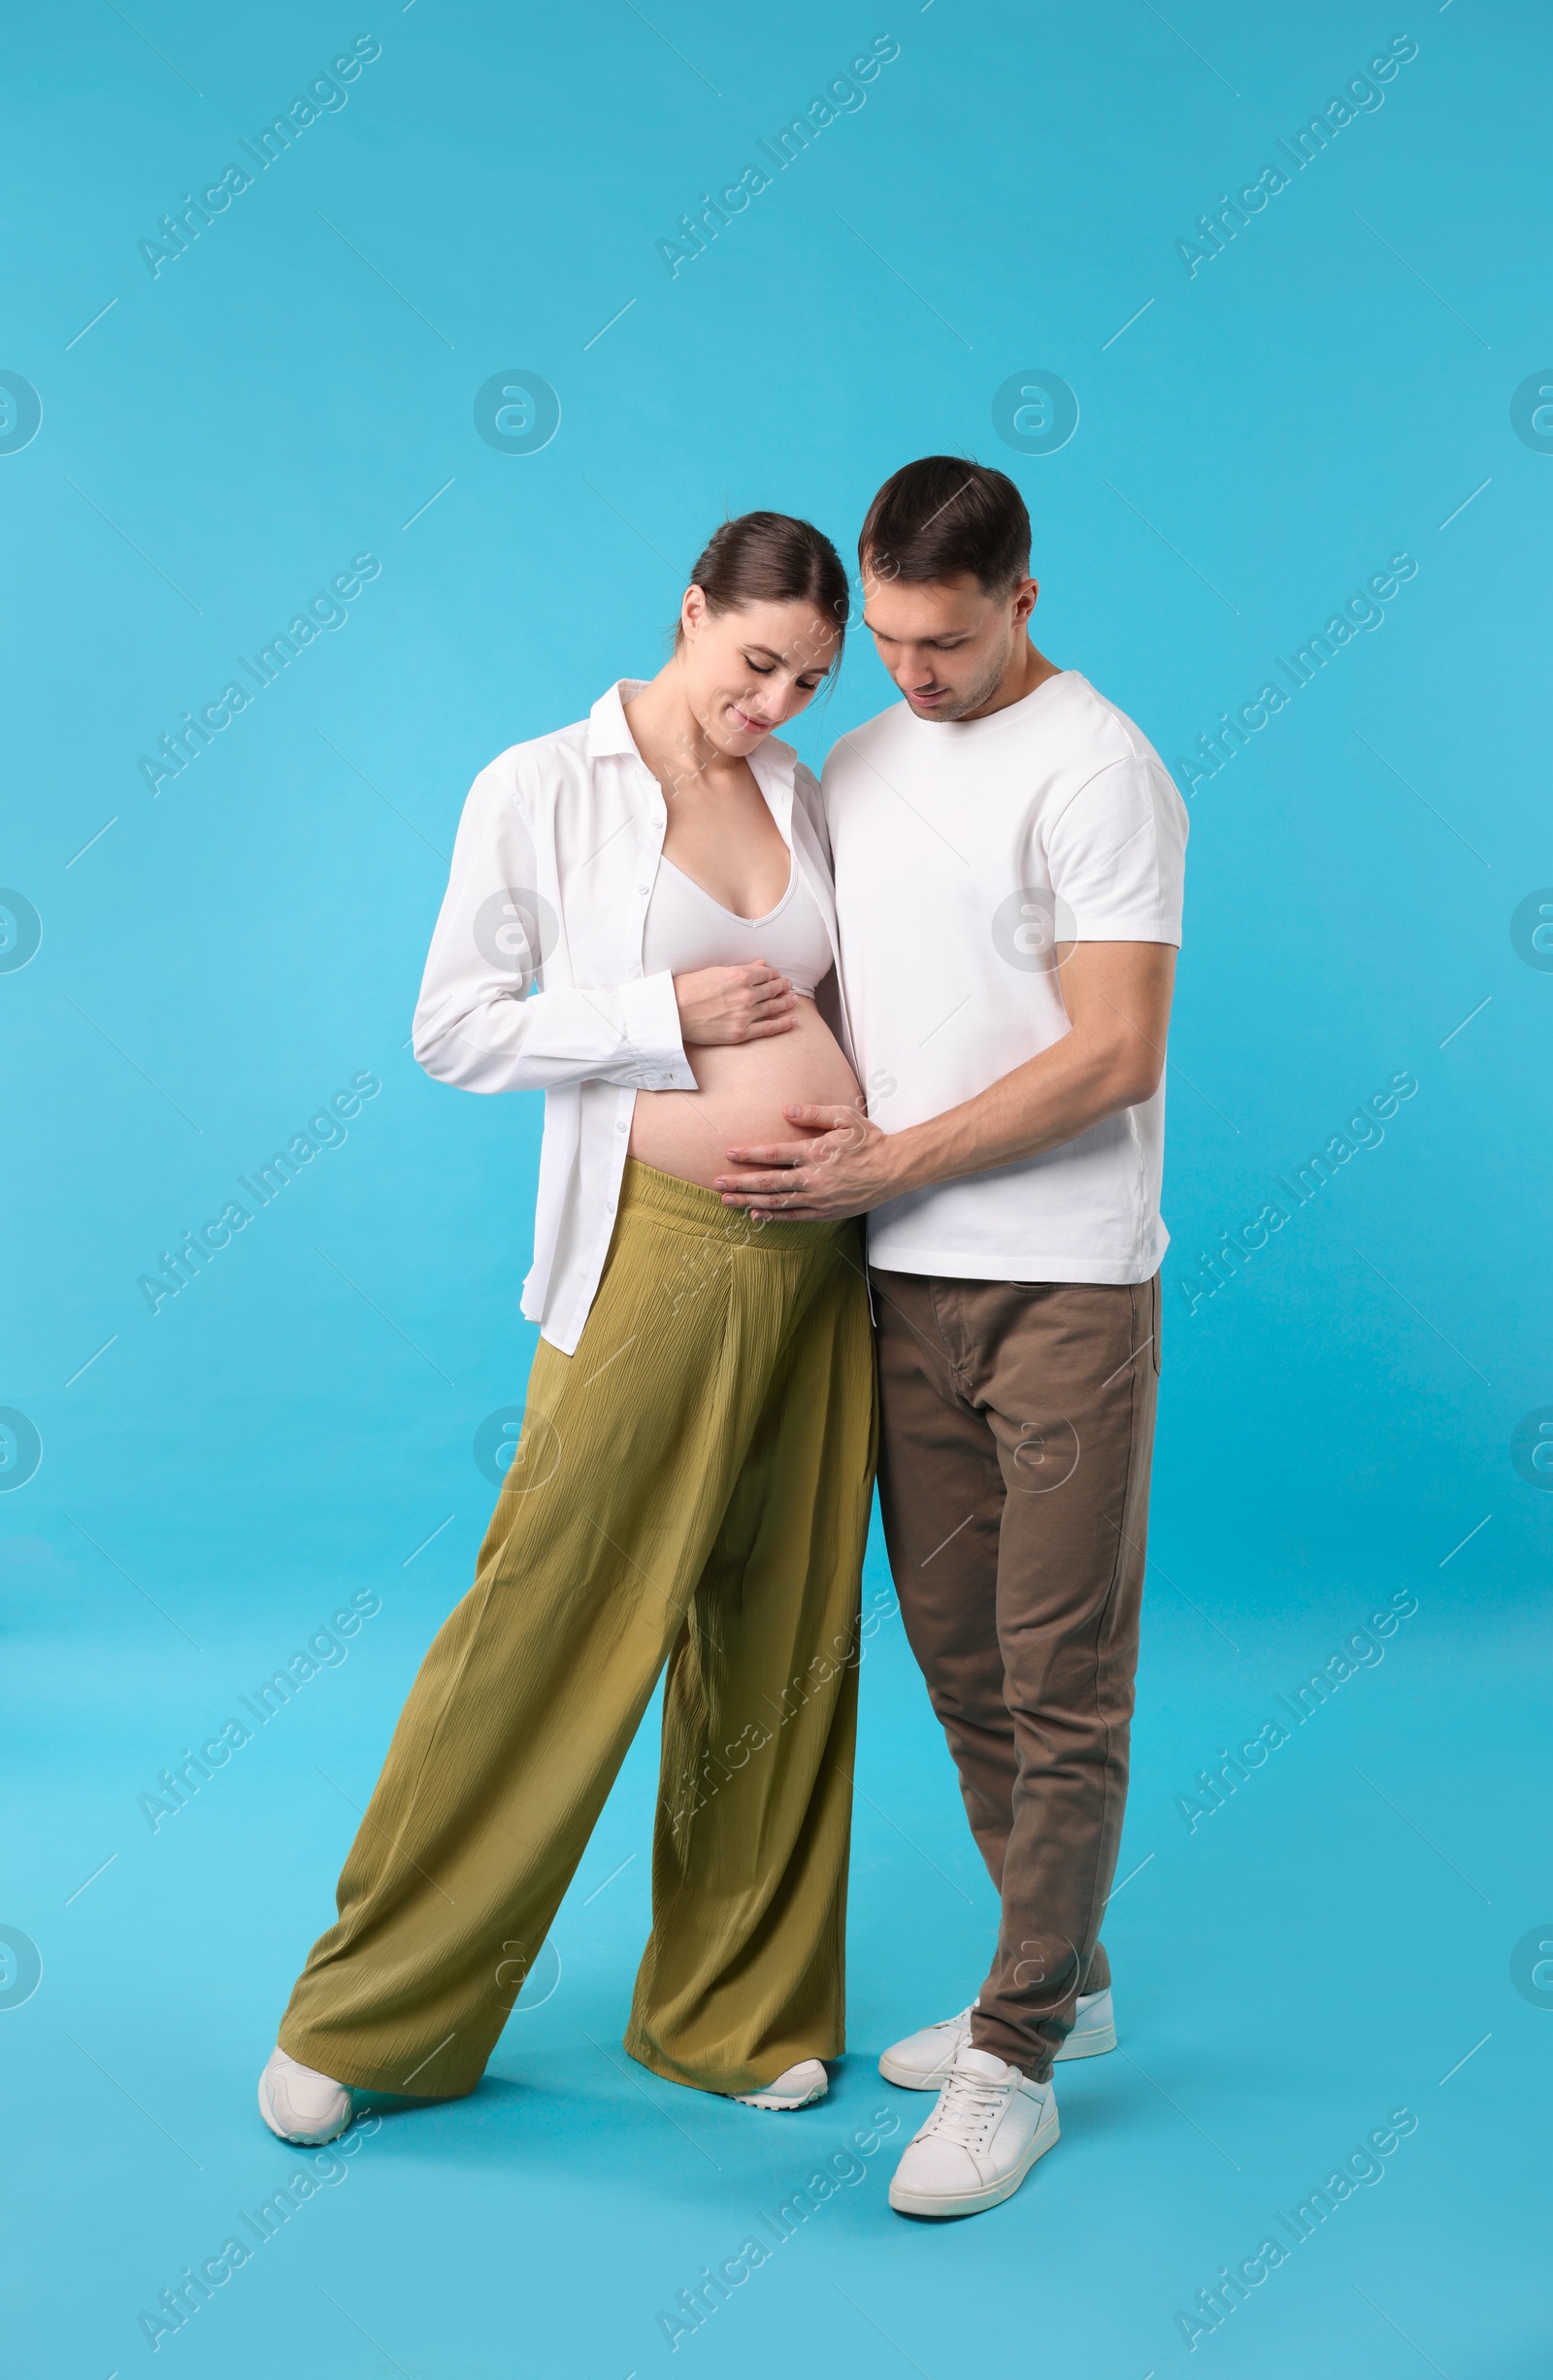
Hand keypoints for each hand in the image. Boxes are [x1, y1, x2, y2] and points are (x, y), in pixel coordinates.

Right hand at [673, 962, 796, 1046]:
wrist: (673, 1012)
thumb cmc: (688, 989)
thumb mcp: (715, 972)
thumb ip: (741, 968)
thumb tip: (760, 964)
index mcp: (740, 976)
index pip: (765, 973)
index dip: (773, 974)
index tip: (777, 975)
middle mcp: (746, 994)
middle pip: (772, 989)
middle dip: (782, 987)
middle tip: (788, 986)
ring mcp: (745, 1015)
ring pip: (774, 1007)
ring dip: (786, 1002)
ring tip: (793, 999)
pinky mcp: (741, 1032)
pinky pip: (768, 1028)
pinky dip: (783, 1024)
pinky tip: (792, 1021)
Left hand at [716, 1104, 900, 1218]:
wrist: (894, 1169)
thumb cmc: (870, 1141)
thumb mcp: (845, 1117)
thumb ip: (815, 1113)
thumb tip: (788, 1110)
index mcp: (815, 1152)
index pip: (773, 1154)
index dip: (748, 1155)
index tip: (729, 1154)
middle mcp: (813, 1177)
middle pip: (768, 1182)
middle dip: (739, 1183)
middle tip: (716, 1184)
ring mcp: (818, 1198)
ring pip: (777, 1202)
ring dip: (749, 1201)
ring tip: (727, 1201)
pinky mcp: (826, 1212)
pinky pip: (794, 1216)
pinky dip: (773, 1216)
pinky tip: (756, 1215)